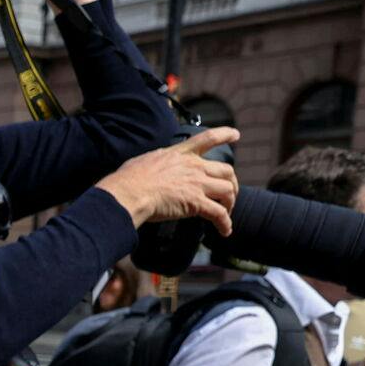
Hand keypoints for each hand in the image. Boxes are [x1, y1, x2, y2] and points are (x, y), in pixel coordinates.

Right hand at [96, 127, 239, 233]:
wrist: (129, 193)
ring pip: (228, 191)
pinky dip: (225, 223)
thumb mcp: (145, 160)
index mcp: (180, 154)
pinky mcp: (196, 203)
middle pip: (226, 171)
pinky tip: (225, 230)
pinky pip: (219, 214)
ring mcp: (197, 184)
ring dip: (230, 203)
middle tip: (228, 194)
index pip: (207, 138)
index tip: (235, 134)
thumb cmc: (129, 179)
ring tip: (227, 213)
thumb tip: (151, 167)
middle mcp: (194, 167)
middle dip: (232, 183)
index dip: (224, 134)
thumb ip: (157, 162)